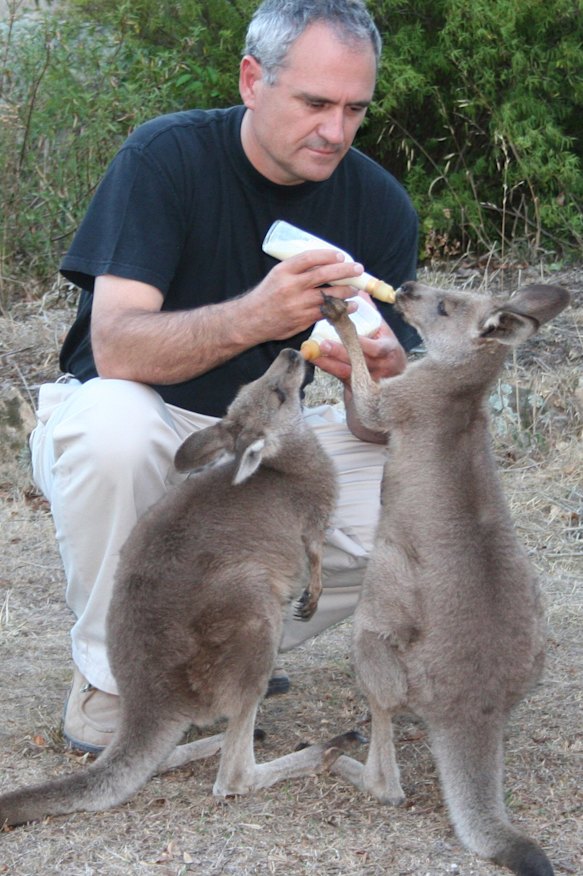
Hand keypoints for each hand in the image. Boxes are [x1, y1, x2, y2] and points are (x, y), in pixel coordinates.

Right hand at [239, 250, 366, 341]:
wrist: (251, 320)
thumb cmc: (267, 295)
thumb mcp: (277, 275)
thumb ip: (298, 270)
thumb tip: (326, 263)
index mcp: (283, 271)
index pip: (310, 258)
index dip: (328, 255)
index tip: (341, 256)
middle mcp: (291, 287)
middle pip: (323, 275)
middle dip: (345, 271)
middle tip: (358, 269)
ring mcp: (297, 305)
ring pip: (328, 296)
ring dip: (346, 292)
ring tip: (355, 289)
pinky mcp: (301, 320)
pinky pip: (325, 313)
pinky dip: (340, 309)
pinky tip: (349, 307)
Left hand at [314, 320, 406, 383]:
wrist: (393, 380)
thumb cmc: (387, 350)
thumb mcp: (385, 332)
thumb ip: (372, 313)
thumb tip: (360, 291)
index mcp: (388, 350)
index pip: (375, 348)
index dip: (361, 343)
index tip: (348, 334)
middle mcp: (379, 367)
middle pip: (358, 361)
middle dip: (339, 353)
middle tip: (322, 344)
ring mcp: (367, 379)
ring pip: (346, 372)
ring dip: (327, 362)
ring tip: (312, 352)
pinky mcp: (356, 387)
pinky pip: (339, 377)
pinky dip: (327, 367)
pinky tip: (315, 359)